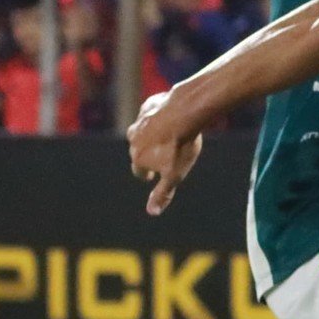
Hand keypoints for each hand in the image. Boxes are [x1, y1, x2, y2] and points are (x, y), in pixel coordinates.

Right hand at [128, 91, 204, 214]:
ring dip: (149, 136)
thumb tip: (152, 212)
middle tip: (158, 157)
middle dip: (146, 155)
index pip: (139, 171)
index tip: (150, 176)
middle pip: (138, 150)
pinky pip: (149, 114)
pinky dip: (156, 119)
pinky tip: (168, 119)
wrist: (185, 112)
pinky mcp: (149, 106)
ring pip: (141, 132)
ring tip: (162, 138)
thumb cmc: (180, 146)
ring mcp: (140, 121)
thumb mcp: (174, 175)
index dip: (146, 174)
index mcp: (138, 157)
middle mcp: (133, 139)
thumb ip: (162, 193)